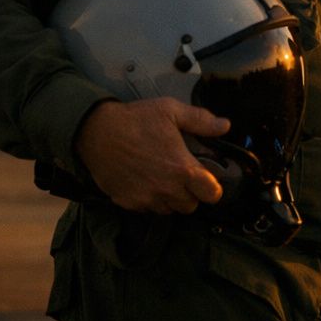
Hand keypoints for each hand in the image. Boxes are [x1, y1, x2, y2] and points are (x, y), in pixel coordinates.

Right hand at [74, 98, 230, 213]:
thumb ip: (201, 120)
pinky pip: (147, 209)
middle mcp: (166, 189)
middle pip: (190, 205)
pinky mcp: (127, 203)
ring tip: (164, 179)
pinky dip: (150, 200)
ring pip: (169, 210)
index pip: (211, 194)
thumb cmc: (136, 120)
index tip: (207, 179)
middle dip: (191, 193)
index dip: (213, 188)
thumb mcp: (172, 111)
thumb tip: (225, 126)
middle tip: (183, 176)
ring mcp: (145, 198)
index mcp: (182, 169)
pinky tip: (145, 182)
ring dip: (171, 198)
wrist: (96, 132)